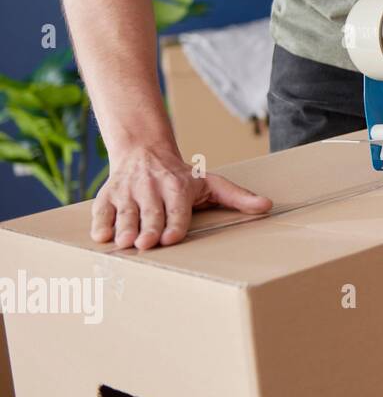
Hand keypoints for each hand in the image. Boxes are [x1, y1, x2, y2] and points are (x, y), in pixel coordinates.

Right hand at [90, 144, 271, 249]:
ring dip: (123, 228)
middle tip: (146, 245)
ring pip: (124, 212)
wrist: (144, 151)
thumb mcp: (212, 183)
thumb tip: (268, 206)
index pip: (177, 209)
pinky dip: (100, 223)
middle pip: (150, 213)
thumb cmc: (182, 176)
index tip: (171, 238)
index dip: (174, 223)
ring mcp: (128, 192)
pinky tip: (101, 237)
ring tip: (124, 244)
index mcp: (178, 187)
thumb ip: (238, 197)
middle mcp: (152, 188)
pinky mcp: (107, 196)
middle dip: (147, 228)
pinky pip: (101, 210)